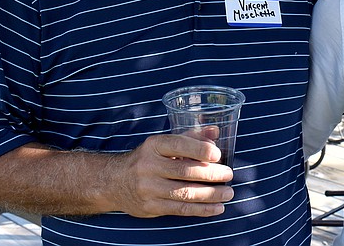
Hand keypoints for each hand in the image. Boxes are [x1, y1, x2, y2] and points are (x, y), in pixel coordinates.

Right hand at [108, 133, 233, 217]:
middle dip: (211, 174)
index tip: (218, 154)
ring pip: (184, 193)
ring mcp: (148, 188)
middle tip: (228, 174)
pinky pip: (180, 210)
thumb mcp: (163, 144)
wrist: (114, 182)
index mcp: (154, 146)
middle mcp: (149, 166)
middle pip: (184, 171)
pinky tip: (217, 207)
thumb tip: (215, 133)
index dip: (199, 149)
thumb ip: (190, 137)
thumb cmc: (147, 159)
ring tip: (228, 193)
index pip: (178, 145)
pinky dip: (201, 209)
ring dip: (210, 195)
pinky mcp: (151, 207)